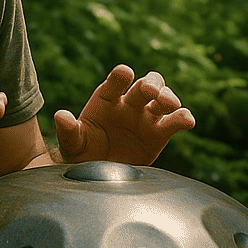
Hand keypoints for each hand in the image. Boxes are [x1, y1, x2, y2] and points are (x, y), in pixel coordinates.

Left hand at [53, 65, 194, 165]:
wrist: (97, 174)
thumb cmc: (82, 153)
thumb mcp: (73, 144)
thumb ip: (69, 131)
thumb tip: (60, 115)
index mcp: (107, 98)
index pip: (115, 81)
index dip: (120, 76)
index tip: (123, 73)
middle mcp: (129, 103)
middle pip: (145, 84)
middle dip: (150, 84)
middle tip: (150, 91)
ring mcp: (146, 116)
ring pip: (163, 97)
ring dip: (168, 96)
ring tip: (168, 104)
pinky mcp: (160, 133)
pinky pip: (175, 121)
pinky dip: (183, 118)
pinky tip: (187, 121)